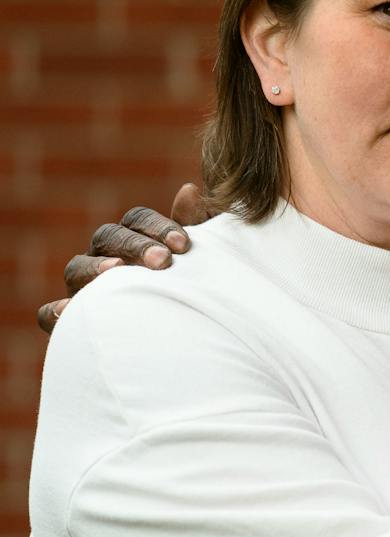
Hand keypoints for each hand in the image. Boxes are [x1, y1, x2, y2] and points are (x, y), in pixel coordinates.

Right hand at [38, 183, 205, 334]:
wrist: (173, 346)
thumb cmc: (185, 294)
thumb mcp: (192, 262)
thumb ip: (192, 228)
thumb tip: (189, 190)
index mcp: (132, 239)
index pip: (137, 220)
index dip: (158, 227)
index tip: (184, 245)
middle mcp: (103, 257)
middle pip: (108, 236)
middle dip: (135, 246)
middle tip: (163, 262)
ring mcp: (82, 287)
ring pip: (76, 267)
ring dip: (96, 268)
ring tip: (117, 272)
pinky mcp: (70, 321)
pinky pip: (49, 313)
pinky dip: (56, 311)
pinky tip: (70, 311)